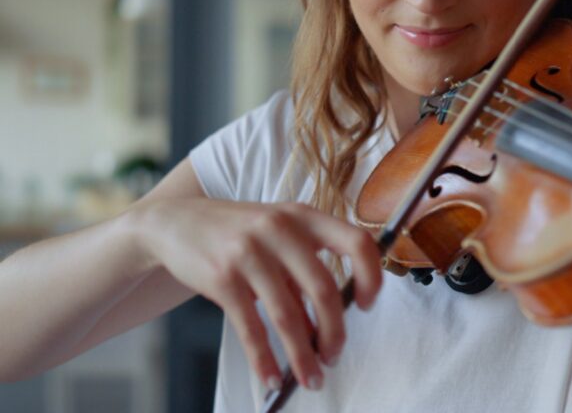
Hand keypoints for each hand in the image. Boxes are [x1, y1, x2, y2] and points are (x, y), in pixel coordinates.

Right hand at [133, 199, 381, 390]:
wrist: (176, 222)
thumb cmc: (239, 234)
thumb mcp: (277, 240)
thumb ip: (301, 277)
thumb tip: (322, 331)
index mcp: (305, 216)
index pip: (357, 242)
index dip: (371, 276)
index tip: (367, 305)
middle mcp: (281, 229)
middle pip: (324, 290)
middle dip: (334, 333)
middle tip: (334, 356)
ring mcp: (250, 252)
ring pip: (288, 316)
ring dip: (302, 356)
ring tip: (311, 379)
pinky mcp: (222, 277)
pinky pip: (250, 328)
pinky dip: (263, 359)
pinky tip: (270, 377)